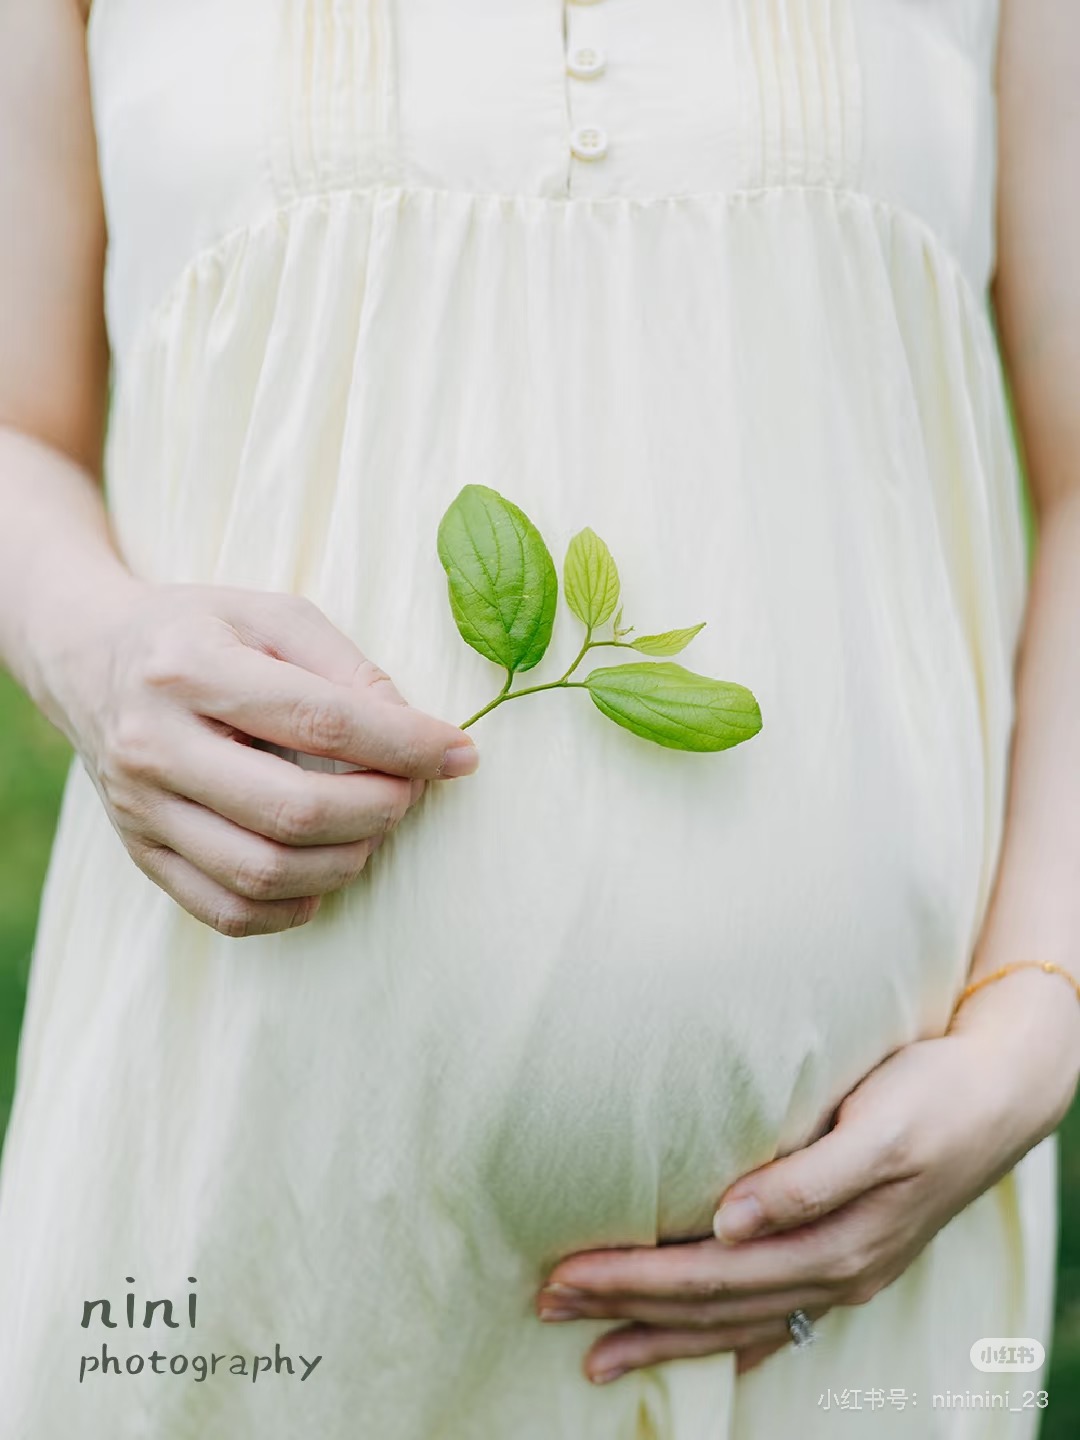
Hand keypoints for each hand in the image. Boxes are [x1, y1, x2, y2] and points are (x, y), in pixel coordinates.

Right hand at [46, 576, 479, 935]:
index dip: (405, 744)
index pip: (320, 722)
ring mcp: (141, 809)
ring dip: (345, 861)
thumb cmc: (201, 631)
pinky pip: (227, 912)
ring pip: (262, 873)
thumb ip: (347, 667)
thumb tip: (415, 734)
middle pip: (292, 811)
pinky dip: (294, 906)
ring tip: (374, 826)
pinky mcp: (140, 854)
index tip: (460, 754)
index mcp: (189, 668)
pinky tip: (324, 867)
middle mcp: (154, 745)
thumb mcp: (273, 615)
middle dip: (379, 809)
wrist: (90, 659)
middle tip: (411, 791)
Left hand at [536, 972, 1079, 1383]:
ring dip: (663, 1336)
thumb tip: (729, 1222)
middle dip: (626, 1311)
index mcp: (834, 1243)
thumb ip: (806, 1179)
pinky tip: (711, 1354)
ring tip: (595, 1355)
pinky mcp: (855, 1256)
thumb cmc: (933, 1093)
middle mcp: (836, 1271)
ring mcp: (848, 1273)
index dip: (632, 1281)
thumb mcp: (876, 1126)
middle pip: (712, 1306)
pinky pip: (780, 1317)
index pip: (709, 1276)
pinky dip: (735, 1340)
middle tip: (547, 1307)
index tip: (563, 1276)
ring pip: (738, 1322)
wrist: (1005, 1090)